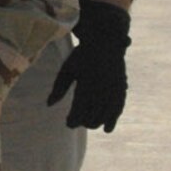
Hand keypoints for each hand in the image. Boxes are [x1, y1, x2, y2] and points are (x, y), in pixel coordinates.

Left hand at [46, 0, 131, 131]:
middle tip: (77, 122)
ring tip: (88, 124)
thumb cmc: (82, 55)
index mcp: (86, 84)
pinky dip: (113, 120)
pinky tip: (107, 129)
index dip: (73, 120)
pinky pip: (118, 109)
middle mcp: (101, 88)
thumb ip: (58, 88)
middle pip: (92, 116)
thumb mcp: (67, 69)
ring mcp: (113, 89)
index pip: (79, 110)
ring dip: (96, 122)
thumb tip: (49, 105)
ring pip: (105, 115)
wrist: (105, 41)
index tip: (68, 123)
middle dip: (84, 122)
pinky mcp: (121, 88)